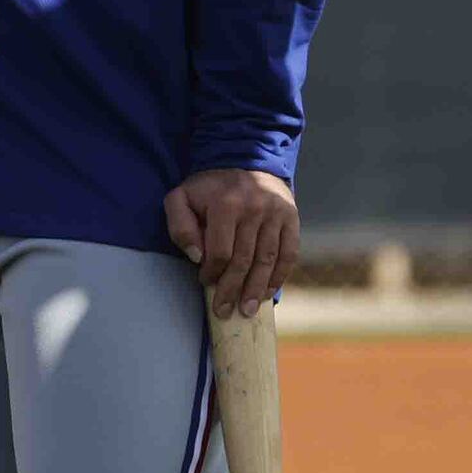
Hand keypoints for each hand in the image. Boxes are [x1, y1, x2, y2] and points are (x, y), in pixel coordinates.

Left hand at [163, 167, 298, 319]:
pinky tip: (268, 292)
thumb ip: (180, 225)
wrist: (245, 161)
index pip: (220, 252)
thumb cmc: (209, 189)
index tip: (205, 283)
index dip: (212, 273)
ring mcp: (276, 213)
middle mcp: (254, 208)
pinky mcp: (291, 218)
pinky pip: (288, 253)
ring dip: (257, 289)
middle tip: (225, 312)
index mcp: (226, 204)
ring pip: (267, 260)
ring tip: (247, 310)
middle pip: (244, 260)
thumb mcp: (182, 198)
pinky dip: (279, 276)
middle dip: (232, 290)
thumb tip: (195, 256)